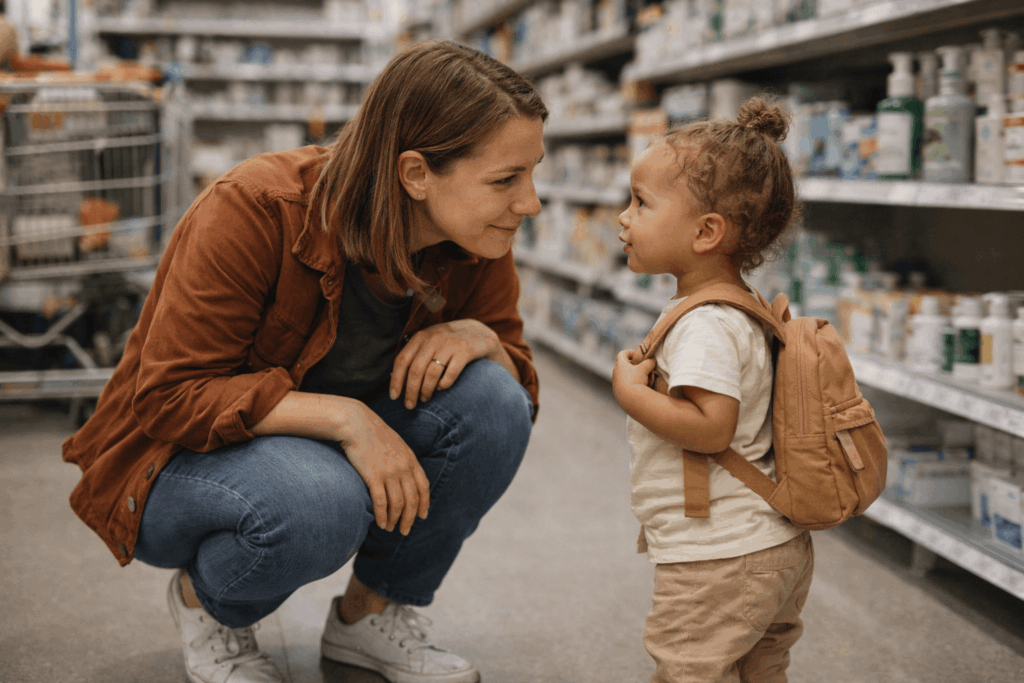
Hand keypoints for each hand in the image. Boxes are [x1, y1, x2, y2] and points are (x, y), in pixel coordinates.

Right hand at [340, 404, 430, 534]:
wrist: (356, 424)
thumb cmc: (374, 434)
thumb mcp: (396, 444)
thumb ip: (404, 460)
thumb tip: (405, 476)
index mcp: (411, 460)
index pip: (423, 487)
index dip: (424, 504)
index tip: (422, 516)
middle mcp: (403, 468)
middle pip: (412, 500)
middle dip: (409, 519)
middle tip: (404, 531)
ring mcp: (389, 472)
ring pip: (397, 504)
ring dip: (395, 520)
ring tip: (390, 528)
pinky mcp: (373, 476)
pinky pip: (381, 502)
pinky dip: (382, 516)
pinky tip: (381, 523)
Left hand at [390, 319, 501, 409]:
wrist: (477, 334)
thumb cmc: (447, 344)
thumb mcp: (429, 344)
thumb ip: (413, 356)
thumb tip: (393, 377)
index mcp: (421, 337)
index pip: (402, 360)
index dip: (396, 380)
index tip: (394, 397)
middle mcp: (434, 339)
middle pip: (416, 369)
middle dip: (411, 391)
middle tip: (410, 405)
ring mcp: (450, 344)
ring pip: (432, 373)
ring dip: (426, 390)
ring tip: (425, 399)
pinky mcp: (465, 351)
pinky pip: (451, 373)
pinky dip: (444, 384)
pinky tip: (441, 388)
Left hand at [612, 349, 654, 403]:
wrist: (630, 400)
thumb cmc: (636, 380)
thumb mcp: (645, 368)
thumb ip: (649, 362)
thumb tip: (653, 360)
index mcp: (620, 365)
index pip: (622, 354)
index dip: (630, 352)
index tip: (638, 356)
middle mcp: (615, 373)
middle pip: (623, 365)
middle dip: (632, 365)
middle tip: (642, 367)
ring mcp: (615, 384)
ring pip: (623, 376)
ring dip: (632, 375)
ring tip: (642, 379)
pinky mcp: (617, 393)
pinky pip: (624, 385)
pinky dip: (630, 384)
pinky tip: (638, 388)